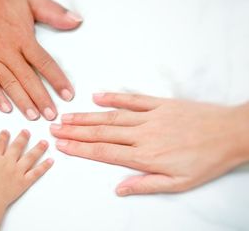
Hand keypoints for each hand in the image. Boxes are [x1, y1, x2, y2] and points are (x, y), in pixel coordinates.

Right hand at [0, 0, 81, 119]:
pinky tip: (6, 108)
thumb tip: (76, 20)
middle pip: (29, 79)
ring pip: (10, 84)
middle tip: (52, 115)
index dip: (58, 81)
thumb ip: (53, 11)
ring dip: (23, 102)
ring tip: (35, 116)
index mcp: (23, 38)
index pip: (45, 63)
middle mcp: (7, 51)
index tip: (68, 95)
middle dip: (42, 99)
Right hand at [0, 130, 52, 230]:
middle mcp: (8, 162)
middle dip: (23, 137)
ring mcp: (17, 171)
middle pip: (17, 146)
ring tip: (44, 142)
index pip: (0, 143)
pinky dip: (44, 166)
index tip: (6, 132)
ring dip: (38, 148)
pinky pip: (36, 172)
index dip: (3, 136)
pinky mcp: (24, 181)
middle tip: (27, 131)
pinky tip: (50, 160)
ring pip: (30, 156)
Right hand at [50, 93, 248, 195]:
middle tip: (55, 127)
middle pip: (101, 133)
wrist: (230, 134)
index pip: (104, 152)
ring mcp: (150, 116)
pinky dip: (114, 98)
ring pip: (112, 117)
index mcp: (145, 156)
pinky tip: (97, 97)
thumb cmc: (205, 160)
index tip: (62, 145)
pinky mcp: (159, 104)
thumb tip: (119, 189)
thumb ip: (146, 184)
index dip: (79, 148)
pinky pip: (132, 100)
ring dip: (87, 117)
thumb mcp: (178, 183)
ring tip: (68, 116)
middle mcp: (143, 134)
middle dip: (75, 130)